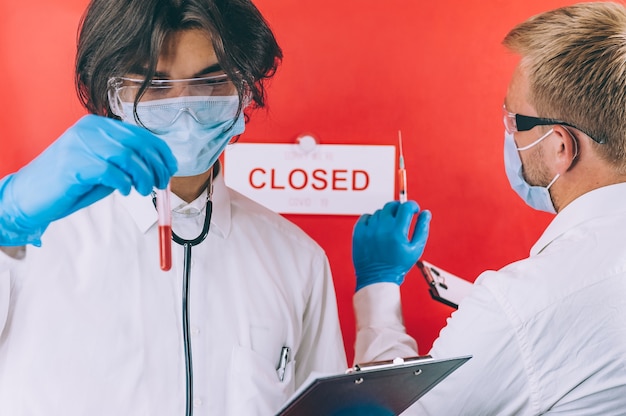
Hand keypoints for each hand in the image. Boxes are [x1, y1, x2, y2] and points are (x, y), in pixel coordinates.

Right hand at [0, 115, 176, 245]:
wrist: (29, 195)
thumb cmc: (69, 183)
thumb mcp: (103, 166)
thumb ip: (127, 163)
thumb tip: (159, 169)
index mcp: (97, 126)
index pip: (140, 134)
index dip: (161, 152)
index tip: (171, 168)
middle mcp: (89, 130)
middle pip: (137, 143)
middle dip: (157, 166)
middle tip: (161, 184)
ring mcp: (80, 145)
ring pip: (127, 156)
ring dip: (143, 176)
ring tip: (144, 191)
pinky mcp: (74, 165)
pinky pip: (110, 172)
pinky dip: (124, 183)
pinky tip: (124, 191)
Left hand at [352, 200, 430, 290]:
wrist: (377, 279)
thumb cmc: (397, 266)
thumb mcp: (416, 249)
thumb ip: (422, 229)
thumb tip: (425, 213)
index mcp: (397, 232)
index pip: (406, 207)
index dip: (412, 205)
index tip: (414, 209)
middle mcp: (382, 228)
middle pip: (391, 205)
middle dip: (399, 208)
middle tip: (402, 216)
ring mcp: (369, 230)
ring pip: (379, 212)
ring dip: (386, 216)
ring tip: (389, 229)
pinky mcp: (358, 233)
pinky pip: (365, 217)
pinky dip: (372, 220)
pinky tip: (376, 229)